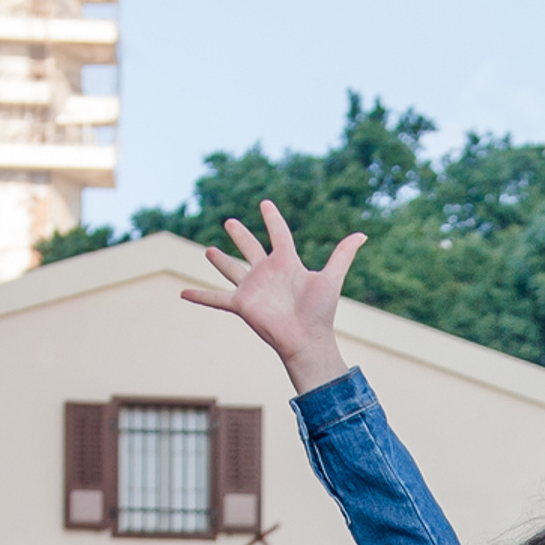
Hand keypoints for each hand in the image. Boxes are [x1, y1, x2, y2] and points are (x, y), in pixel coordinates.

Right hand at [182, 200, 365, 395]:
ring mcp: (252, 288)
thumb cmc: (320, 312)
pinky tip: (182, 294)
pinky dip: (199, 297)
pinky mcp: (241, 305)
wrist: (307, 340)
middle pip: (250, 248)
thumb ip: (343, 254)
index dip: (272, 218)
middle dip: (241, 235)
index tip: (265, 204)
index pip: (278, 234)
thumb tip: (362, 235)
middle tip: (230, 222)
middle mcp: (267, 273)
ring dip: (220, 260)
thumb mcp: (331, 278)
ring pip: (231, 269)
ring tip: (208, 250)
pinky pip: (216, 299)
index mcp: (287, 263)